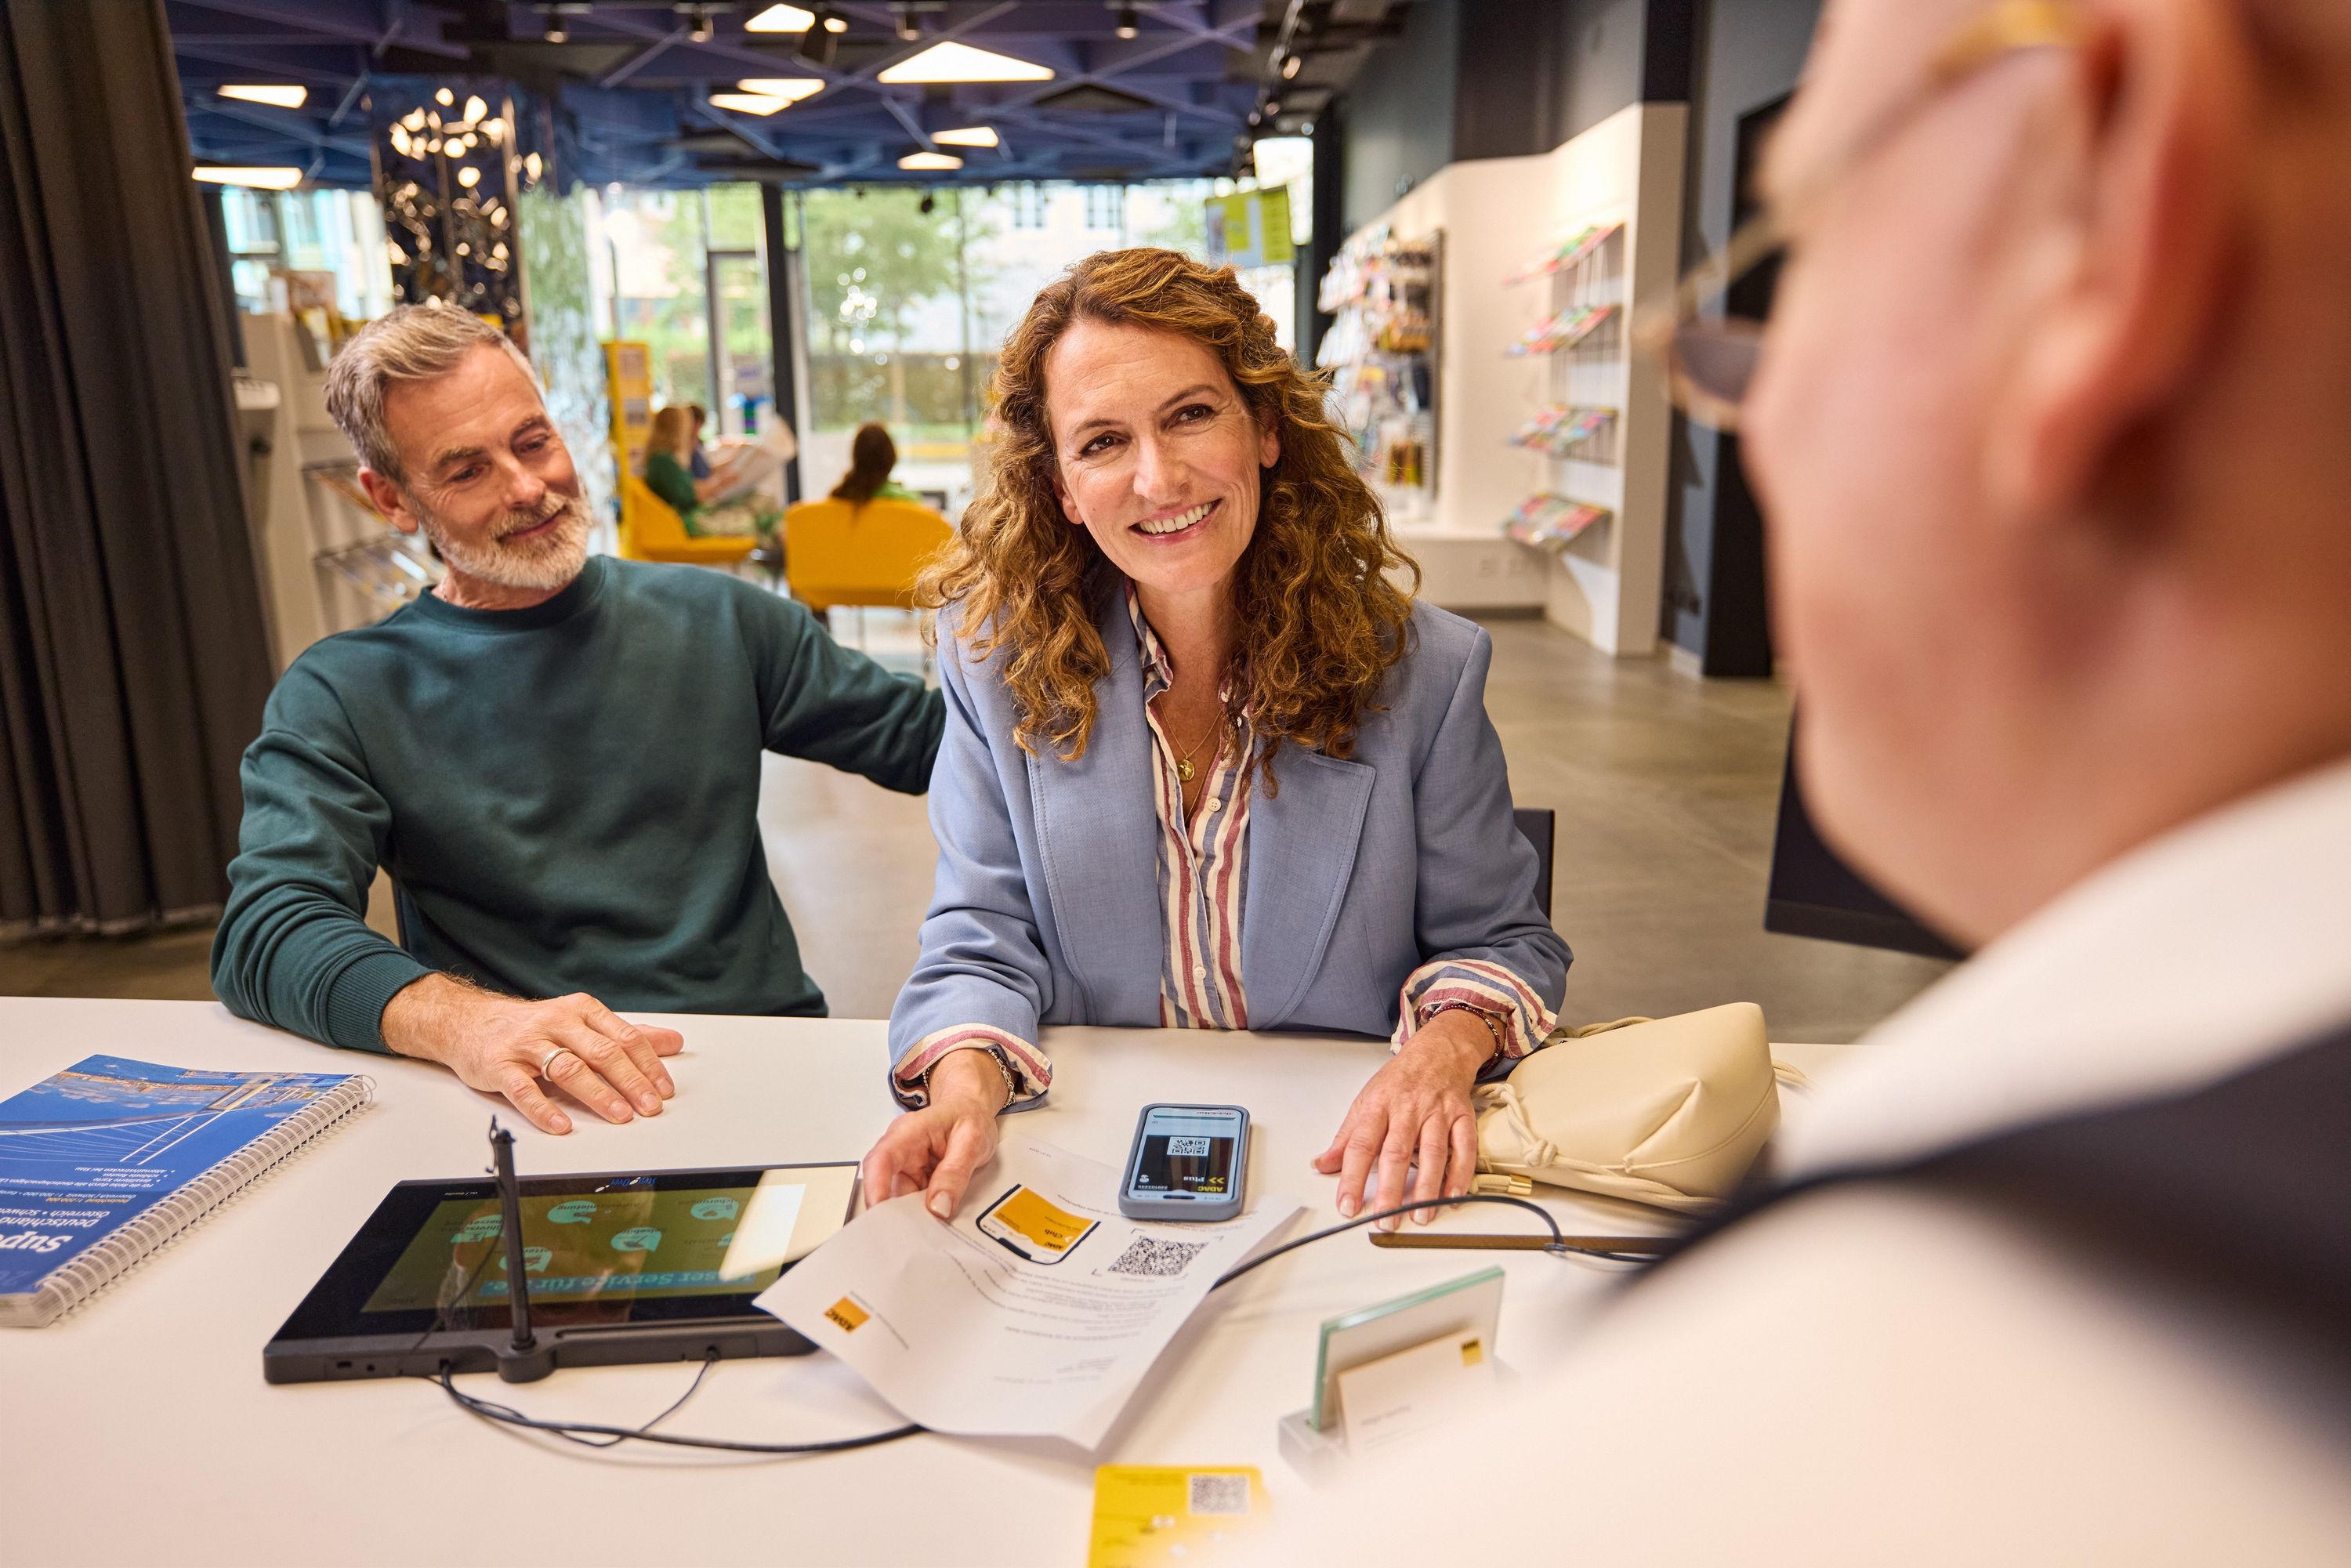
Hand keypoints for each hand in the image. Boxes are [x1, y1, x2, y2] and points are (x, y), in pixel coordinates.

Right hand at [381, 974, 680, 1134]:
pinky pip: (524, 1089)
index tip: (665, 1090)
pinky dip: (544, 1108)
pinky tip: (562, 1125)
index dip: (648, 1064)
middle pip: (601, 1052)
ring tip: (619, 1116)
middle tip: (650, 1107)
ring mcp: (527, 1044)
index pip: (624, 1037)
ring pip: (568, 1068)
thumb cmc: (534, 1026)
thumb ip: (626, 1034)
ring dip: (597, 1094)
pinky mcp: (500, 1066)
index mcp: (581, 1010)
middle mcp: (556, 1022)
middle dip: (630, 1082)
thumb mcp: (582, 1022)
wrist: (470, 1022)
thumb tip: (674, 1042)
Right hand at [860, 1048, 1008, 1220]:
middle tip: (915, 1238)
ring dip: (914, 1218)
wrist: (970, 1109)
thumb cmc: (969, 1117)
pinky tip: (936, 1225)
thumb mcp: (972, 1141)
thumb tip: (939, 1207)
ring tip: (932, 1234)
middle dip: (897, 1215)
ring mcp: (906, 1168)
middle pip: (887, 1188)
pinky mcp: (914, 1182)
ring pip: (901, 1201)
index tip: (880, 1211)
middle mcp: (900, 1152)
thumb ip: (956, 1173)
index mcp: (909, 1133)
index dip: (875, 1187)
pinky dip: (924, 1216)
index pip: (882, 1159)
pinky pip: (914, 1204)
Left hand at [1312, 1012, 1491, 1230]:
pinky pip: (1464, 1148)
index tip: (1347, 1206)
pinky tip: (1452, 1197)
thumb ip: (1345, 1138)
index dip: (1352, 1178)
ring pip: (1432, 1153)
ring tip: (1419, 1216)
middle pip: (1395, 1153)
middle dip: (1389, 1191)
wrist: (1437, 1051)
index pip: (1360, 1146)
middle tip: (1384, 1221)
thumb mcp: (1365, 1102)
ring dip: (1426, 1188)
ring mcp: (1436, 1112)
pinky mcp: (1462, 1116)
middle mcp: (1407, 1109)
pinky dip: (1459, 1174)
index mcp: (1377, 1106)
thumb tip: (1322, 1165)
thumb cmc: (1399, 1080)